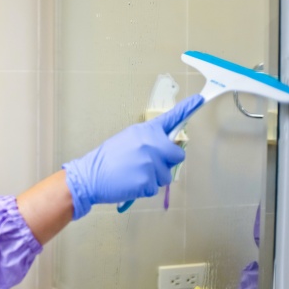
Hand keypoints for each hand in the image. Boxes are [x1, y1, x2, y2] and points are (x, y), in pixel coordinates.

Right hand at [63, 94, 203, 219]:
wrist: (89, 176)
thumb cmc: (106, 160)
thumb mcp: (126, 140)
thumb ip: (146, 141)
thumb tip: (162, 146)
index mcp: (144, 131)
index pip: (169, 118)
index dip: (186, 109)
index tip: (199, 99)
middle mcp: (150, 144)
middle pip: (177, 154)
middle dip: (167, 162)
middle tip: (149, 165)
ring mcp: (150, 163)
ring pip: (166, 175)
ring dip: (154, 178)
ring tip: (133, 175)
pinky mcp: (147, 181)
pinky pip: (154, 188)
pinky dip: (143, 189)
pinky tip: (129, 184)